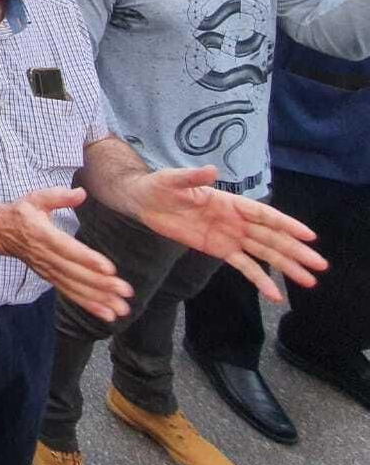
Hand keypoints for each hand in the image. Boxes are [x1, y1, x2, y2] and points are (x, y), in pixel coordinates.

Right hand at [0, 186, 133, 322]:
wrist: (1, 232)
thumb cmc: (23, 213)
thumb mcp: (36, 198)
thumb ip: (58, 196)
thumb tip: (81, 193)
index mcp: (43, 235)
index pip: (68, 249)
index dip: (88, 260)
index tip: (109, 269)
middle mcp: (45, 256)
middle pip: (75, 273)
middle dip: (101, 284)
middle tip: (125, 291)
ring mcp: (48, 270)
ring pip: (75, 287)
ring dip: (99, 299)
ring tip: (120, 308)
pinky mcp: (50, 278)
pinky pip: (70, 294)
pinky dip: (88, 305)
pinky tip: (106, 314)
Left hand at [130, 167, 325, 300]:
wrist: (143, 201)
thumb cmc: (160, 185)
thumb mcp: (173, 179)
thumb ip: (193, 178)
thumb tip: (210, 170)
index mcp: (230, 202)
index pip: (264, 214)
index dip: (286, 224)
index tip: (308, 235)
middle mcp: (235, 220)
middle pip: (271, 237)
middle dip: (295, 250)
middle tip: (320, 265)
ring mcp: (229, 236)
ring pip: (264, 253)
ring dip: (286, 267)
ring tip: (308, 282)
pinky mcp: (218, 249)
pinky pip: (244, 266)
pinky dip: (259, 280)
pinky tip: (275, 294)